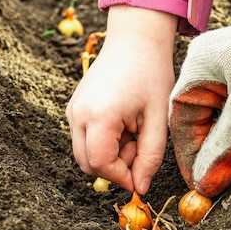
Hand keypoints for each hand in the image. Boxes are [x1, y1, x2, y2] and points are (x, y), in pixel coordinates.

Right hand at [67, 6, 176, 193]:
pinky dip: (104, 143)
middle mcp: (78, 114)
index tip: (141, 177)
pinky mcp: (74, 109)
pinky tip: (124, 126)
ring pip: (85, 154)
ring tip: (133, 133)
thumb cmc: (151, 74)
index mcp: (99, 116)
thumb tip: (140, 188)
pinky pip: (85, 139)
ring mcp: (72, 111)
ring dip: (110, 155)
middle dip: (115, 168)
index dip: (121, 177)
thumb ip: (150, 157)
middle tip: (139, 148)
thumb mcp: (157, 119)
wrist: (135, 41)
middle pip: (87, 164)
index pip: (100, 164)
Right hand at [169, 0, 230, 196]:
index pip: (182, 118)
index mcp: (199, 65)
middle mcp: (212, 64)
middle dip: (211, 150)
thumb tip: (204, 184)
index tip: (198, 183)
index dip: (188, 155)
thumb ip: (222, 152)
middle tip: (218, 179)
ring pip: (224, 116)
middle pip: (201, 118)